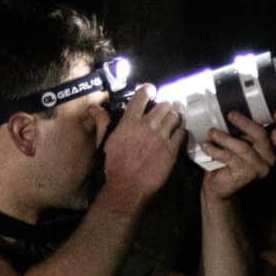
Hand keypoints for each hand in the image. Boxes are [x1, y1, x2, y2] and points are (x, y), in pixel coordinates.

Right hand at [101, 85, 183, 204]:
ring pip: (175, 116)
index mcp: (130, 121)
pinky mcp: (171, 150)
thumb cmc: (114, 165)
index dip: (149, 90)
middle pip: (164, 104)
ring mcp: (161, 137)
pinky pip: (181, 133)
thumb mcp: (105, 140)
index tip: (151, 92)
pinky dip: (180, 131)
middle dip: (165, 106)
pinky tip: (177, 134)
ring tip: (172, 121)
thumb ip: (103, 121)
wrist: (127, 186)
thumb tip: (94, 108)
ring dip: (174, 117)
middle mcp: (147, 126)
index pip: (142, 95)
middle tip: (164, 111)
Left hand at [199, 108, 275, 198]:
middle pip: (261, 136)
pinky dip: (216, 150)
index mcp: (270, 146)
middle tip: (231, 115)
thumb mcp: (238, 140)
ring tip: (211, 132)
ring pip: (243, 147)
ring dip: (224, 138)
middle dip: (245, 123)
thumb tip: (232, 110)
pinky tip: (207, 146)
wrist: (218, 184)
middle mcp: (269, 158)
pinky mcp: (245, 175)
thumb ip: (242, 129)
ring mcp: (259, 168)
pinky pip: (230, 157)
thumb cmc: (229, 159)